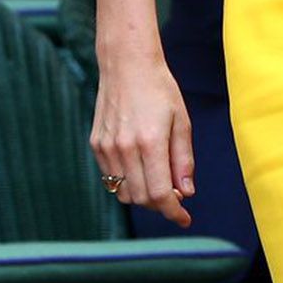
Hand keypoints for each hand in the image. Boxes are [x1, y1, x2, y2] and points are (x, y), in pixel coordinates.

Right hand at [90, 51, 194, 227]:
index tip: (184, 218)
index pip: (160, 194)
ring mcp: (107, 146)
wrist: (126, 63)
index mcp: (150, 142)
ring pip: (123, 192)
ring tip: (156, 177)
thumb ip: (183, 160)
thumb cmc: (159, 89)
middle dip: (161, 204)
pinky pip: (111, 177)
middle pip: (141, 199)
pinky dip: (127, 181)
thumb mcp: (181, 122)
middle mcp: (124, 147)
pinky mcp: (96, 143)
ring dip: (142, 195)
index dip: (174, 212)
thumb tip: (186, 192)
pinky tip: (139, 164)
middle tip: (175, 192)